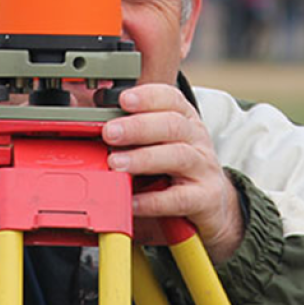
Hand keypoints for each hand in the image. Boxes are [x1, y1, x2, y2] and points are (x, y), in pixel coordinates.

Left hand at [102, 84, 243, 263]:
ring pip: (178, 156)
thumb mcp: (156, 148)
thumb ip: (131, 138)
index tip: (123, 99)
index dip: (148, 96)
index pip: (172, 99)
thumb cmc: (176, 174)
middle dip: (138, 126)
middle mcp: (197, 140)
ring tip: (116, 163)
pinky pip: (180, 198)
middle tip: (110, 132)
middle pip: (172, 125)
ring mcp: (204, 169)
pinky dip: (153, 200)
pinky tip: (132, 201)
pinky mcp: (206, 199)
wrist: (213, 208)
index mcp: (184, 121)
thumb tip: (90, 127)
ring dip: (144, 158)